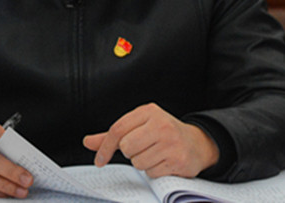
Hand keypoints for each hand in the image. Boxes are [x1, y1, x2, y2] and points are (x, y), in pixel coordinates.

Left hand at [82, 103, 218, 178]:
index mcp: (148, 111)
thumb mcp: (139, 127)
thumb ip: (113, 136)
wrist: (196, 144)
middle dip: (130, 153)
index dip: (105, 147)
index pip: (117, 129)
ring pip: (138, 162)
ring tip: (155, 154)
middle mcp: (160, 123)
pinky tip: (164, 162)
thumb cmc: (163, 134)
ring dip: (143, 163)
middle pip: (126, 147)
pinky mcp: (178, 159)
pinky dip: (154, 171)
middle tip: (142, 148)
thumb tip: (87, 142)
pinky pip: (151, 172)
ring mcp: (170, 142)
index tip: (99, 160)